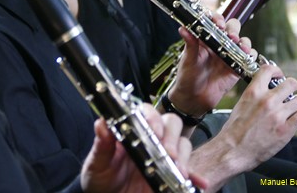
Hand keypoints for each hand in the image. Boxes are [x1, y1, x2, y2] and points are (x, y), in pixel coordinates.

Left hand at [80, 104, 207, 192]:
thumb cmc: (100, 179)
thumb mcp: (96, 164)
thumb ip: (101, 145)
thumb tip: (101, 122)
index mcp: (133, 131)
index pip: (147, 113)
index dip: (153, 118)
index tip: (154, 131)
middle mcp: (151, 139)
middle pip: (171, 123)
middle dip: (172, 137)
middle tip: (168, 153)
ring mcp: (163, 155)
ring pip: (183, 143)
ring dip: (183, 155)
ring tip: (179, 170)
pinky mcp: (171, 172)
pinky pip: (189, 170)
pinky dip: (196, 175)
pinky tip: (199, 183)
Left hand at [168, 15, 248, 116]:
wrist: (193, 100)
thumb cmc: (187, 78)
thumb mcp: (188, 60)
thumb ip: (190, 44)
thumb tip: (183, 28)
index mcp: (205, 39)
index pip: (214, 21)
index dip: (218, 19)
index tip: (219, 24)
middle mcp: (219, 44)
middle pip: (232, 28)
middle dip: (234, 29)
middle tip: (231, 37)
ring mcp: (229, 55)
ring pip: (242, 41)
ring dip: (244, 42)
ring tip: (241, 48)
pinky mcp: (236, 67)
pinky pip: (248, 58)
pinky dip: (251, 55)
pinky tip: (247, 57)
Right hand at [216, 64, 296, 170]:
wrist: (233, 150)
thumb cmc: (234, 130)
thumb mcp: (241, 104)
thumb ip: (254, 95)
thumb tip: (263, 89)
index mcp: (254, 92)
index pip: (269, 70)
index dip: (277, 71)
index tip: (279, 76)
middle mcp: (267, 101)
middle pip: (291, 83)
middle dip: (292, 87)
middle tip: (291, 93)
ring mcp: (278, 115)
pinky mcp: (286, 129)